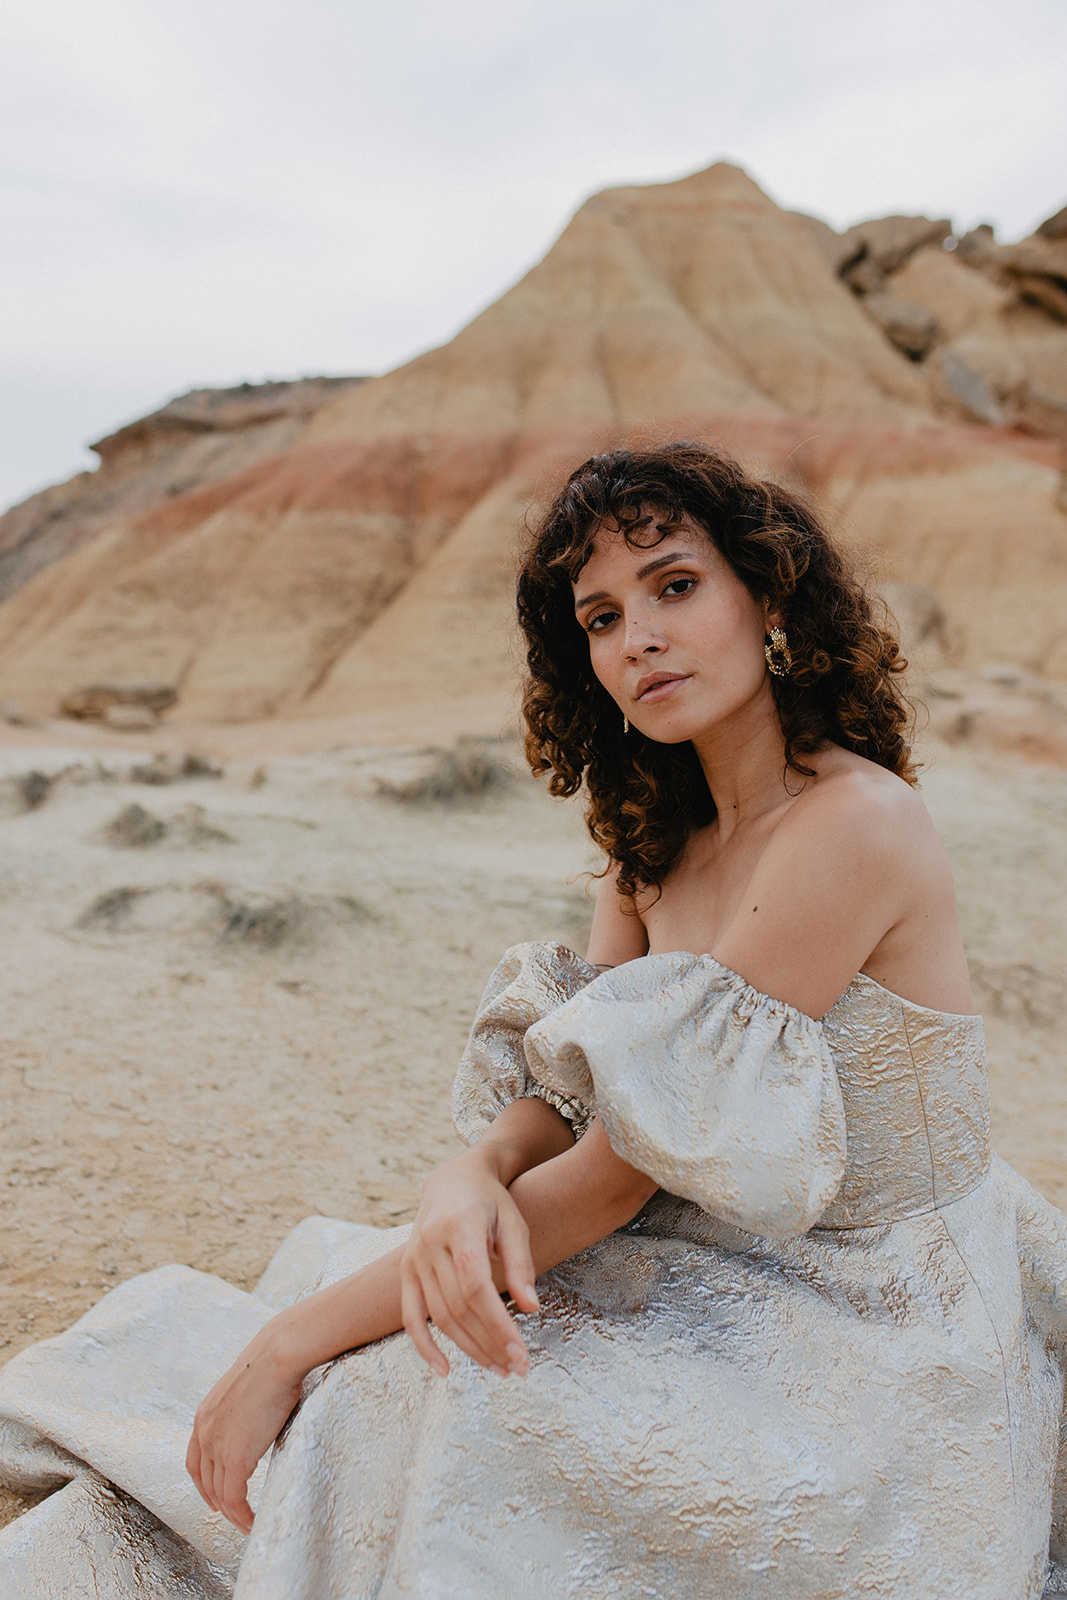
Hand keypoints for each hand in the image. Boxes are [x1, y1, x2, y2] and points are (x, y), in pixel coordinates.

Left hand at [186, 1321, 303, 1534]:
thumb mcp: (248, 1389)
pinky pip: (234, 1499)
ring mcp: (217, 1447)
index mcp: (204, 1415)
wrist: (277, 1356)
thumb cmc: (273, 1363)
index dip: (203, 1481)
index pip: (195, 1460)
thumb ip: (246, 1409)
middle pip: (204, 1480)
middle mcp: (204, 1433)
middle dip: (216, 1500)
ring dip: (232, 1514)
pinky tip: (251, 1522)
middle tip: (231, 1515)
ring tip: (245, 1524)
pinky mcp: (235, 1459)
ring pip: (219, 1494)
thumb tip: (263, 1414)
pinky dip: (241, 1516)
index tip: (213, 1495)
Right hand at [400, 1150, 539, 1378]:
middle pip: (459, 1306)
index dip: (497, 1323)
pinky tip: (445, 1370)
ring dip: (468, 1348)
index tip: (521, 1353)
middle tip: (517, 1368)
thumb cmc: (491, 1202)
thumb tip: (531, 1308)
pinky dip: (424, 1346)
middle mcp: (430, 1242)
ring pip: (439, 1315)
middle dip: (490, 1342)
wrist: (455, 1179)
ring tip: (498, 1368)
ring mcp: (413, 1258)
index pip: (476, 1285)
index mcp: (460, 1225)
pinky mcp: (406, 1270)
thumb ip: (521, 1264)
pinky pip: (410, 1315)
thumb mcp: (514, 1223)